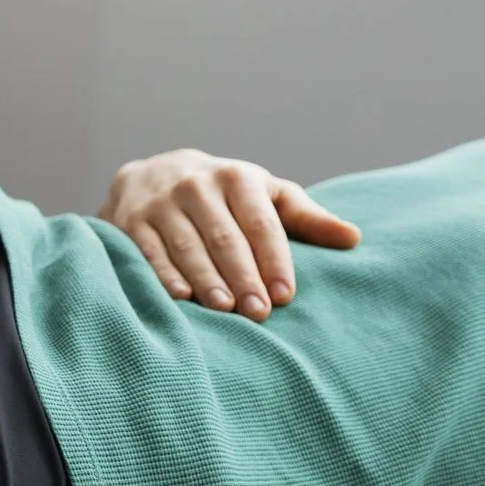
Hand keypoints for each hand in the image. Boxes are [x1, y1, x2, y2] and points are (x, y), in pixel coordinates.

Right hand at [100, 150, 360, 320]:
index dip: (274, 260)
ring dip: (206, 279)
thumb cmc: (225, 194)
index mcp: (237, 177)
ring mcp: (161, 202)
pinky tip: (181, 297)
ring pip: (187, 245)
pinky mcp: (131, 220)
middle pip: (225, 237)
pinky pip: (149, 251)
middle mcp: (197, 184)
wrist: (152, 173)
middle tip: (258, 312)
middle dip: (243, 276)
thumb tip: (353, 238)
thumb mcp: (265, 195)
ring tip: (225, 309)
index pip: (261, 223)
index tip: (285, 294)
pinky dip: (164, 274)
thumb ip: (306, 218)